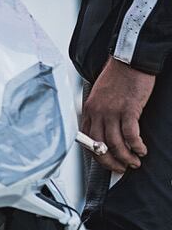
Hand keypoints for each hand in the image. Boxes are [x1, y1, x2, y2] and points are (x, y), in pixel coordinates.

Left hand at [81, 57, 156, 173]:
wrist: (130, 60)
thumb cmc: (117, 77)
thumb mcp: (99, 97)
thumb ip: (99, 114)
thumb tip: (104, 132)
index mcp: (88, 112)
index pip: (88, 141)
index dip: (97, 156)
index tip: (107, 163)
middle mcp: (97, 114)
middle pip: (100, 147)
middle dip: (110, 162)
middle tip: (120, 169)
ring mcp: (112, 112)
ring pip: (115, 144)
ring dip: (126, 157)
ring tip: (134, 163)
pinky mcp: (129, 109)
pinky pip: (131, 134)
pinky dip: (136, 146)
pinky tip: (141, 150)